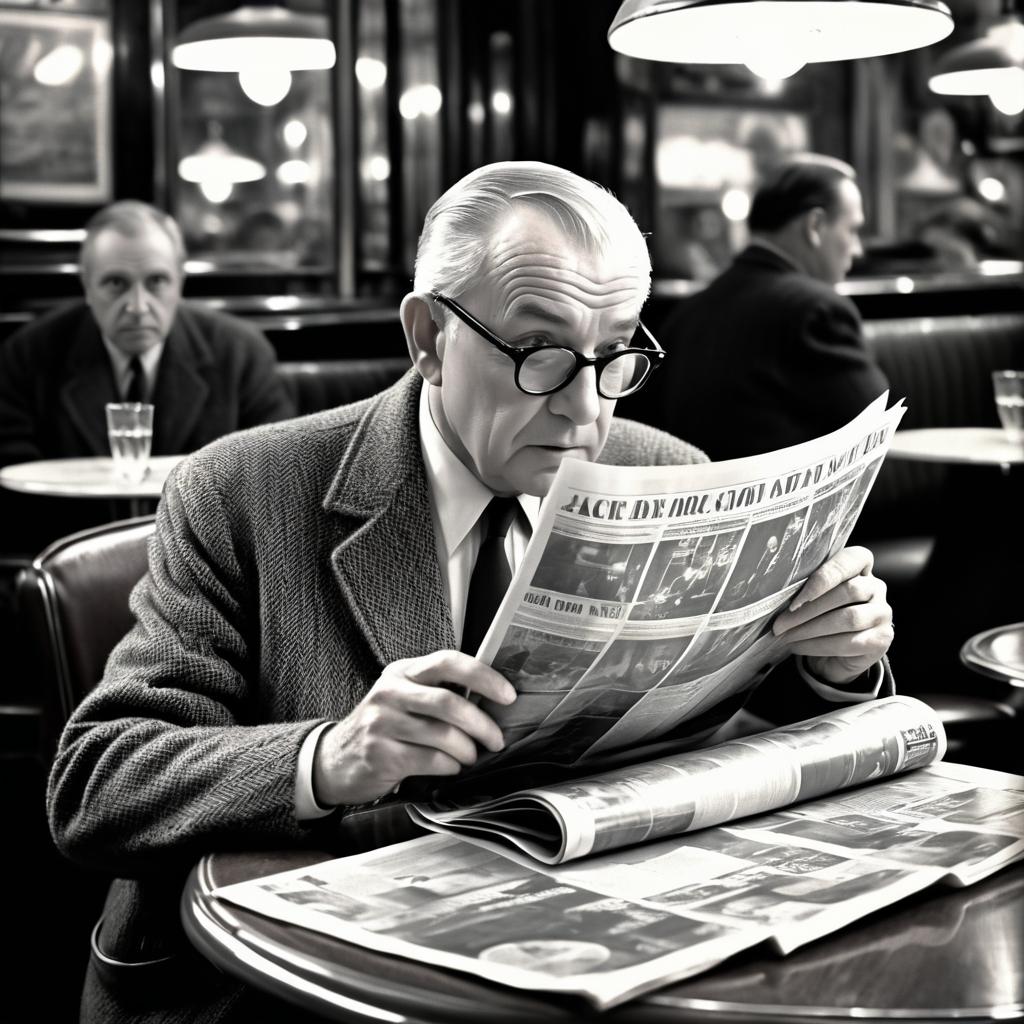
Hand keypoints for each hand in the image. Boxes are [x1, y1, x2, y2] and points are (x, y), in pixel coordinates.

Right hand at [312, 651, 516, 806]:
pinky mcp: (381, 753)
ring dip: (466, 750)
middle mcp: (391, 692)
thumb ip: (438, 692)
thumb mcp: (404, 698)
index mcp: (403, 672)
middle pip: (449, 702)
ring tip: (470, 756)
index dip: (483, 676)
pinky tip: (450, 767)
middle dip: (481, 724)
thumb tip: (492, 700)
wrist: (334, 760)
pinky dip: (449, 766)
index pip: (448, 662)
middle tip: (496, 739)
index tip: (507, 694)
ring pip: (442, 735)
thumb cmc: (383, 727)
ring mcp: (383, 723)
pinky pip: (430, 760)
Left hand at [772, 546, 892, 684]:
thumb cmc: (819, 615)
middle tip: (780, 624)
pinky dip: (819, 645)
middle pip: (848, 592)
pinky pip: (850, 642)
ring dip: (811, 629)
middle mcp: (877, 587)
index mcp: (861, 567)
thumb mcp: (813, 595)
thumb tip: (776, 595)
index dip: (826, 576)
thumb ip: (806, 587)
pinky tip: (799, 647)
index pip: (853, 559)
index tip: (797, 598)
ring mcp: (883, 613)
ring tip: (786, 636)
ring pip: (848, 618)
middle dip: (808, 610)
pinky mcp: (881, 639)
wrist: (835, 653)